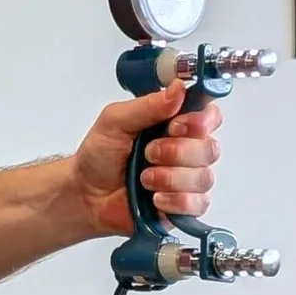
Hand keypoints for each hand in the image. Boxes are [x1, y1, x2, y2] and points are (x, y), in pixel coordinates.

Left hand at [69, 81, 221, 239]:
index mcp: (175, 123)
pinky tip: (155, 198)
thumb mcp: (115, 121)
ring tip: (144, 178)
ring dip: (170, 178)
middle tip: (148, 153)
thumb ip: (148, 105)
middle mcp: (186, 149)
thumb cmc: (99, 156)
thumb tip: (179, 88)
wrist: (86, 195)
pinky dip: (175, 201)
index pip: (209, 115)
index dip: (200, 121)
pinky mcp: (184, 206)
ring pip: (203, 177)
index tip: (175, 126)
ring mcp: (187, 179)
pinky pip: (198, 204)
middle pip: (209, 148)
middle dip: (176, 152)